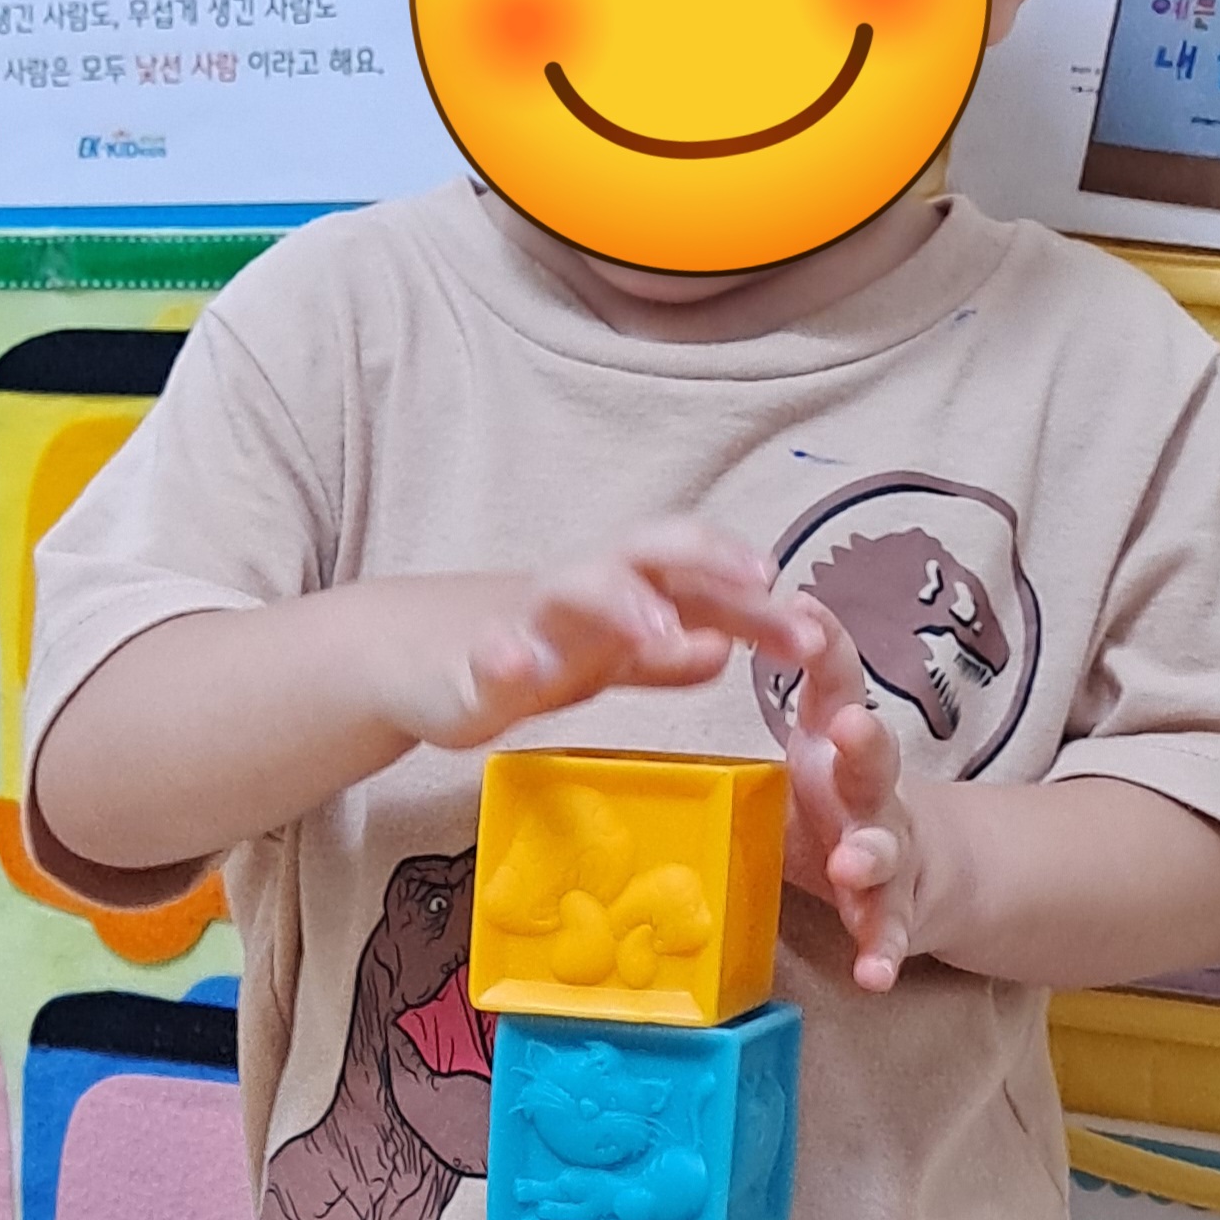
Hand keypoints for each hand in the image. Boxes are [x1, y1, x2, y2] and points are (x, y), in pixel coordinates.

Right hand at [380, 526, 828, 755]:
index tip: (811, 628)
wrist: (408, 655)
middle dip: (708, 560)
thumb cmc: (521, 651)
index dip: (755, 599)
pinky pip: (487, 655)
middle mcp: (582, 592)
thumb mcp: (605, 662)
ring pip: (576, 590)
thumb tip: (726, 647)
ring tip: (661, 629)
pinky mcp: (468, 665)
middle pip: (651, 554)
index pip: (700, 580)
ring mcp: (524, 622)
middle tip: (762, 581)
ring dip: (620, 603)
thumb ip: (664, 659)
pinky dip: (504, 656)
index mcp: (623, 595)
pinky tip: (516, 665)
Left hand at [782, 601, 942, 989]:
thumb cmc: (832, 803)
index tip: (802, 604)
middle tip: (849, 728)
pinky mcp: (898, 910)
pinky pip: (889, 933)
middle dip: (865, 742)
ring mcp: (891, 849)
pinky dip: (882, 951)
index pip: (836, 680)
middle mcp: (871, 788)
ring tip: (854, 865)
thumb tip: (651, 675)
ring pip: (886, 848)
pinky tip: (871, 974)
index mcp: (836, 743)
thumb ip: (746, 732)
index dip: (824, 643)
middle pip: (876, 759)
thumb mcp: (797, 758)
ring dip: (871, 854)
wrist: (921, 870)